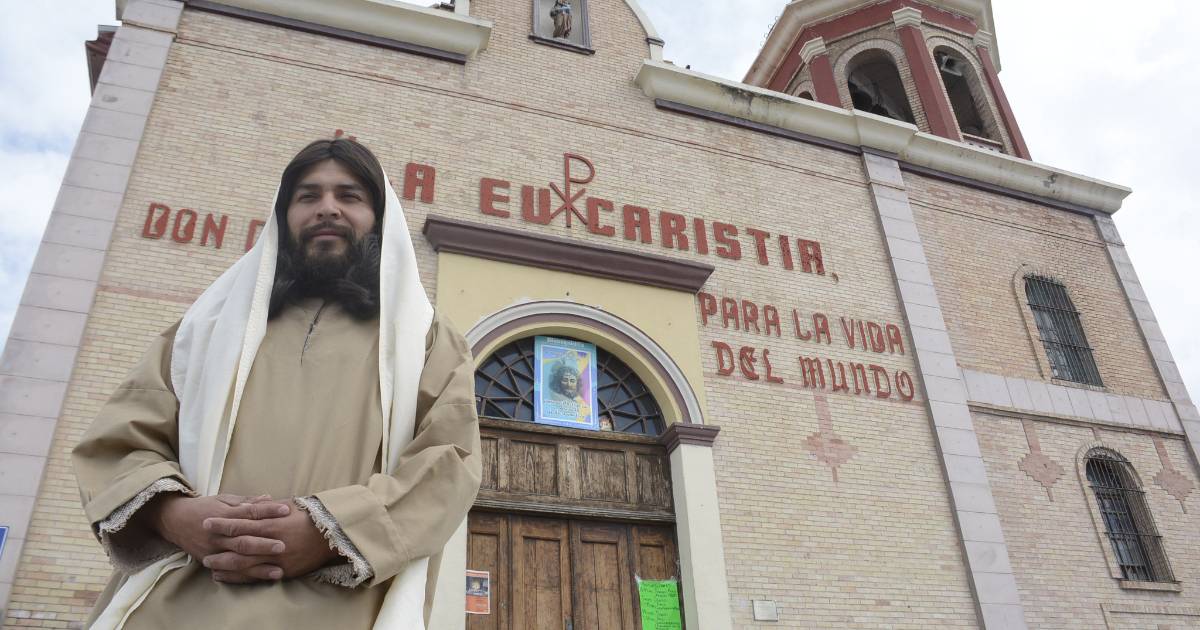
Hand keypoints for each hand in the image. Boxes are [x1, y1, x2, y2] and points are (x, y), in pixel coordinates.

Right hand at [146, 493, 290, 579]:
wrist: (174, 520)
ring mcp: (213, 550)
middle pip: (243, 541)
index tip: (286, 511)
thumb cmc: (203, 507)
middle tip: (283, 546)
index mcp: (224, 515)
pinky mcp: (209, 561)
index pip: (249, 513)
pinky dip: (245, 577)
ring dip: (258, 567)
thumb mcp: (223, 500)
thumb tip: (270, 498)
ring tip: (278, 571)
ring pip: (237, 560)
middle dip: (264, 545)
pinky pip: (229, 571)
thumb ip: (247, 501)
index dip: (268, 511)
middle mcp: (218, 535)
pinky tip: (260, 580)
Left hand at [201, 499, 339, 583]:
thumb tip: (254, 503)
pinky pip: (257, 576)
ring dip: (225, 565)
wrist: (334, 535)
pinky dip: (240, 577)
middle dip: (219, 548)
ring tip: (210, 565)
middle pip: (238, 546)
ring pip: (244, 564)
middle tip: (203, 549)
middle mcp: (272, 543)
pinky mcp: (284, 571)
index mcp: (272, 523)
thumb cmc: (311, 517)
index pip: (240, 524)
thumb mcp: (289, 506)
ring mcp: (277, 559)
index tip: (207, 522)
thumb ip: (268, 507)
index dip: (222, 524)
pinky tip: (227, 577)